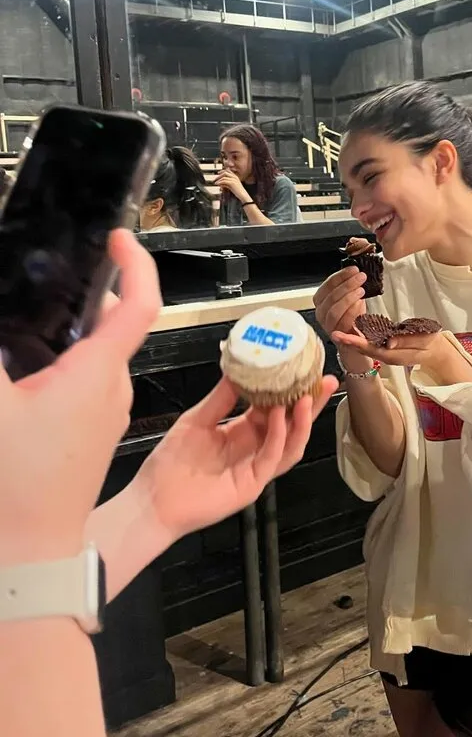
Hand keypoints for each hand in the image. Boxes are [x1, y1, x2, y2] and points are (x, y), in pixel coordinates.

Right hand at [0, 230, 160, 564]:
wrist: (27, 555)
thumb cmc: (15, 491)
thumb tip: (4, 321)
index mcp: (98, 373)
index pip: (139, 304)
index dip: (135, 263)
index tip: (121, 236)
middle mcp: (111, 389)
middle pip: (115, 325)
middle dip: (92, 294)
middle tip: (59, 273)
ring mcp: (103, 412)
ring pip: (98, 354)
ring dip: (77, 330)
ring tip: (40, 316)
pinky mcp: (90, 432)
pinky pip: (86, 382)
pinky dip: (67, 362)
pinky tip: (30, 370)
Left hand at [131, 374, 338, 544]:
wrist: (153, 499)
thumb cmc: (171, 462)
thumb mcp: (197, 420)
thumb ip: (220, 398)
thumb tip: (237, 367)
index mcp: (244, 432)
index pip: (277, 409)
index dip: (291, 391)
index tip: (305, 369)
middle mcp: (256, 449)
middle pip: (292, 425)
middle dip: (312, 404)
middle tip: (328, 380)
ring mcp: (257, 469)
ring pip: (291, 444)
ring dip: (302, 421)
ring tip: (308, 397)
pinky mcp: (252, 485)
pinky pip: (272, 458)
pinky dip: (279, 437)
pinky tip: (280, 417)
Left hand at [214, 169, 249, 202]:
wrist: (242, 195)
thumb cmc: (238, 192)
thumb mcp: (231, 186)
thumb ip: (226, 183)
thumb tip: (220, 183)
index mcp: (235, 177)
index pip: (228, 171)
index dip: (222, 171)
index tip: (218, 173)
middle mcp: (234, 177)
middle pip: (225, 172)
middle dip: (219, 175)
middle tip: (215, 179)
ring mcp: (233, 179)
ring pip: (224, 177)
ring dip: (218, 180)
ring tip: (215, 183)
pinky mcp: (232, 183)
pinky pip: (224, 181)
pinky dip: (220, 182)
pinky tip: (217, 184)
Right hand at [313, 267, 369, 369]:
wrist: (355, 342)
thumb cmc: (352, 318)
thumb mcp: (348, 299)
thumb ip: (347, 288)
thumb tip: (355, 272)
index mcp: (321, 301)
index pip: (327, 285)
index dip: (340, 276)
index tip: (353, 269)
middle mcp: (321, 314)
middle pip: (330, 297)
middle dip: (346, 285)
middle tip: (360, 277)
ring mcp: (328, 326)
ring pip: (333, 310)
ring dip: (348, 297)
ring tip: (361, 290)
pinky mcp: (338, 336)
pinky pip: (343, 322)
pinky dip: (352, 311)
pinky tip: (361, 303)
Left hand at [333, 329, 471, 385]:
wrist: (436, 351)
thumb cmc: (430, 344)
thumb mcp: (422, 341)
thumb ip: (406, 341)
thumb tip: (389, 342)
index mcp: (393, 355)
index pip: (370, 349)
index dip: (355, 343)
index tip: (341, 336)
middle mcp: (386, 354)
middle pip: (364, 348)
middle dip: (349, 341)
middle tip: (333, 333)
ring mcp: (386, 351)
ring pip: (366, 345)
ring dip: (353, 338)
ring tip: (339, 329)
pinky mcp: (388, 345)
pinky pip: (372, 342)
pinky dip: (362, 335)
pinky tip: (354, 327)